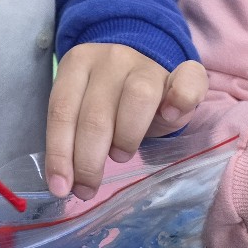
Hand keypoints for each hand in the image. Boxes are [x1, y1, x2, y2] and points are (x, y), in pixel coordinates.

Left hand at [45, 43, 206, 198]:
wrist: (144, 72)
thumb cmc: (108, 101)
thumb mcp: (83, 110)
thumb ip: (72, 135)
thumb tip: (62, 181)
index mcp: (78, 63)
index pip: (62, 110)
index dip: (60, 153)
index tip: (60, 187)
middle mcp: (111, 58)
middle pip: (96, 113)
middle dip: (88, 160)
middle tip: (88, 189)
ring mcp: (147, 63)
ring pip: (138, 97)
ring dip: (126, 136)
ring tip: (120, 156)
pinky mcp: (183, 70)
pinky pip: (188, 78)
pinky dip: (181, 98)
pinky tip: (171, 115)